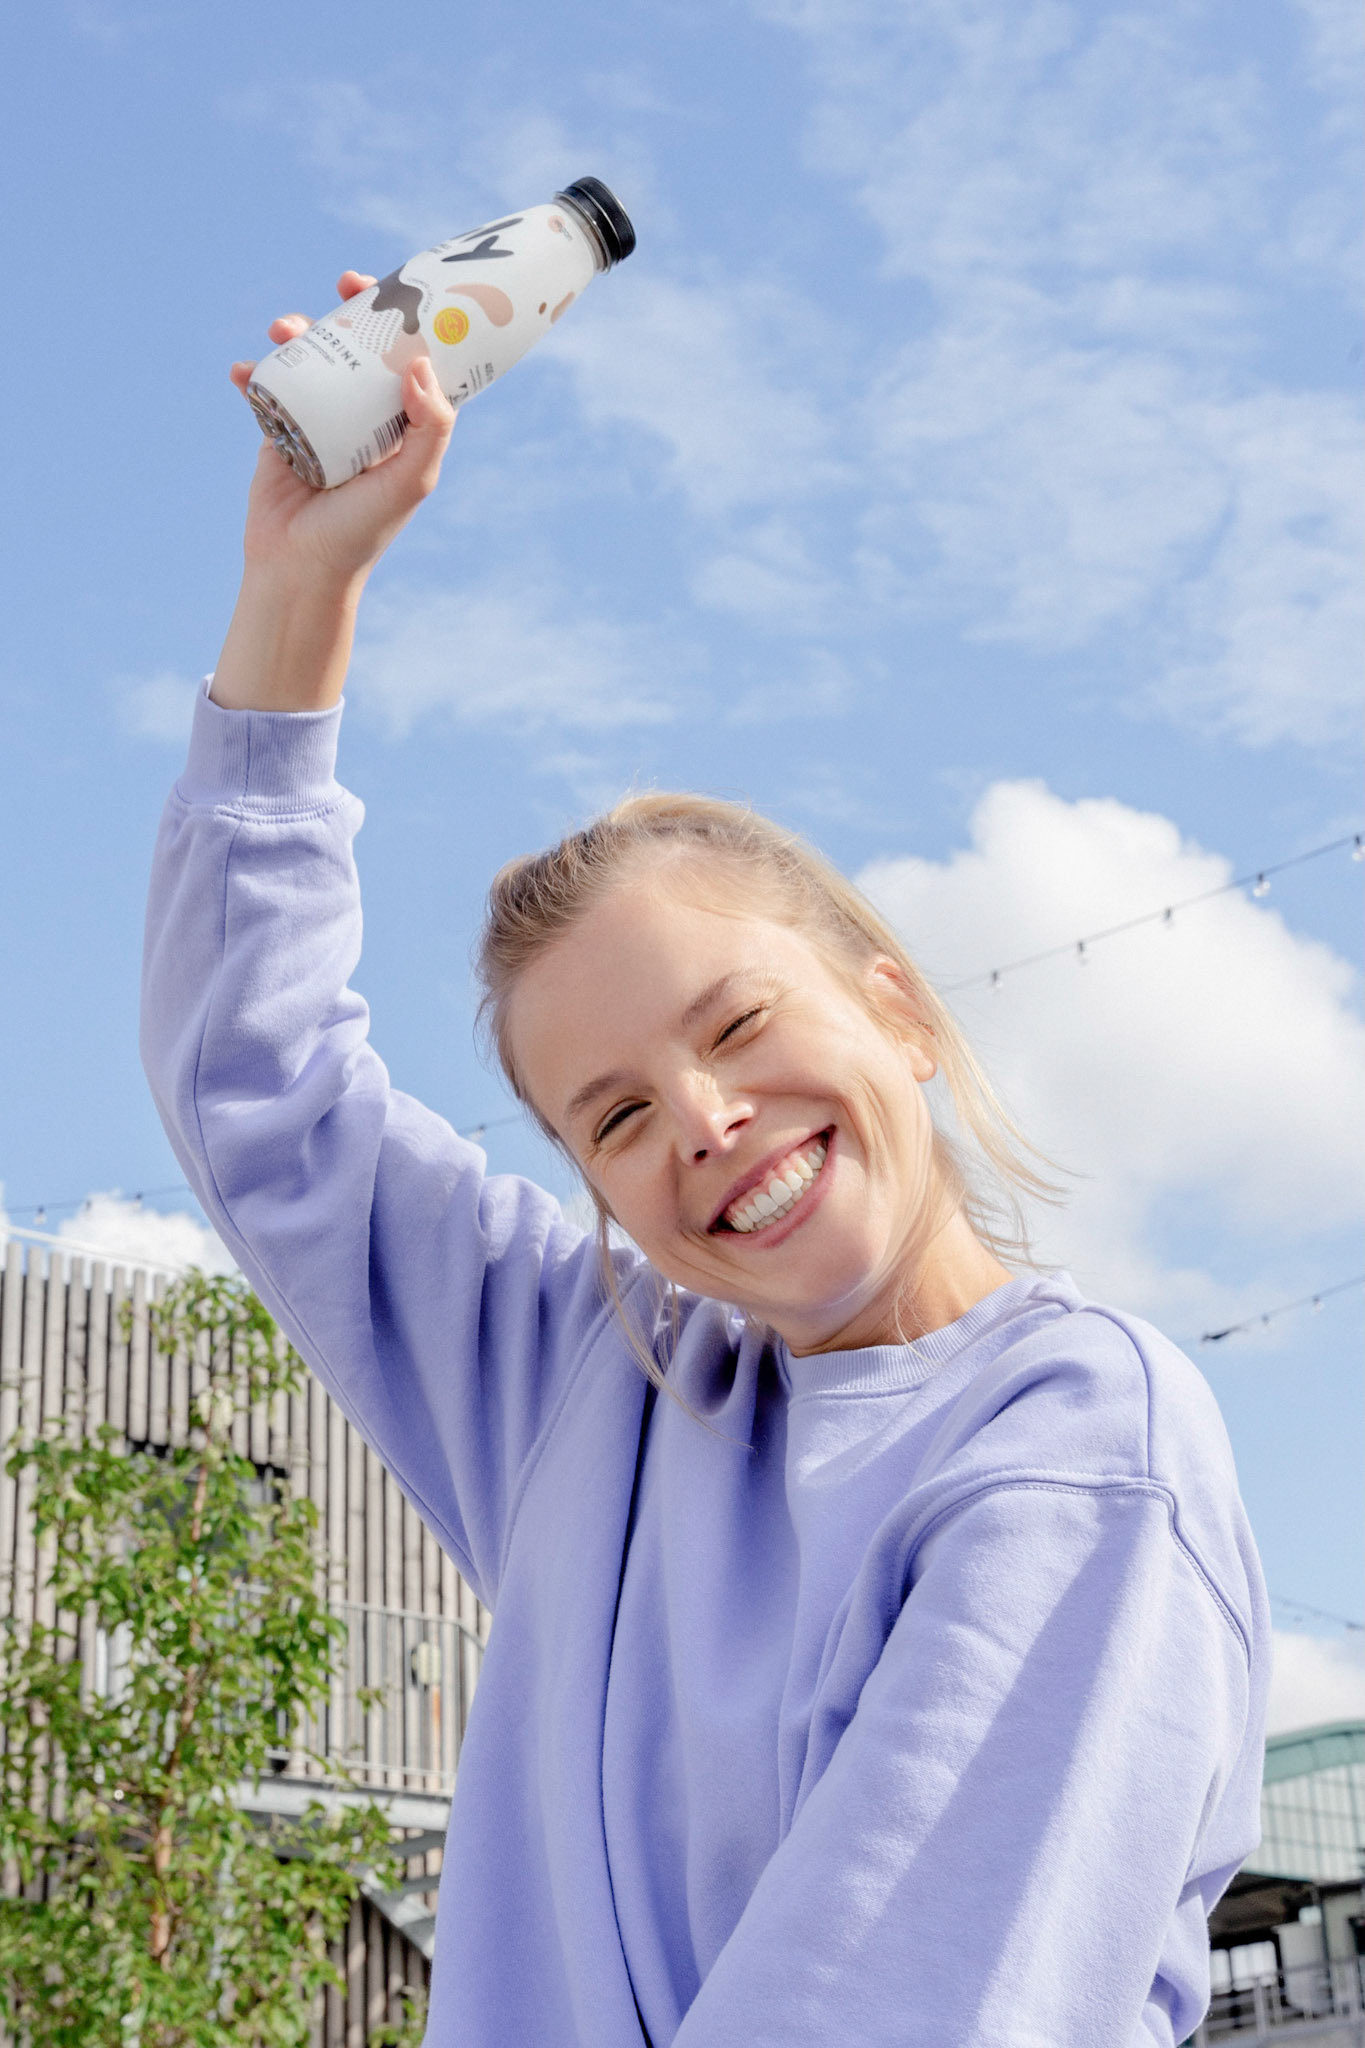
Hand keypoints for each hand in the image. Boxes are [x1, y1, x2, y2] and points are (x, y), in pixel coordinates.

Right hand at [228, 271, 456, 591]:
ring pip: (313, 359)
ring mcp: (320, 420)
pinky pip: (266, 389)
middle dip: (352, 310)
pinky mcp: (279, 431)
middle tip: (344, 285)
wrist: (300, 568)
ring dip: (298, 332)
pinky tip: (243, 371)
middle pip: (362, 348)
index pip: (413, 362)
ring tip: (282, 330)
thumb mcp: (411, 482)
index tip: (402, 288)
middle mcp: (364, 418)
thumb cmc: (362, 531)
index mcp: (402, 427)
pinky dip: (252, 373)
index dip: (412, 322)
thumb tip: (420, 364)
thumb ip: (430, 427)